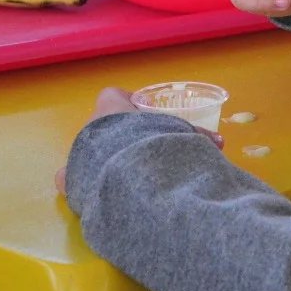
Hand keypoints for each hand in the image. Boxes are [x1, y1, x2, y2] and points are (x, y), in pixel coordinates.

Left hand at [54, 87, 222, 195]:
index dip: (126, 104)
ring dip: (100, 160)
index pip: (113, 96)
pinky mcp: (69, 179)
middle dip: (118, 137)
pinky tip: (100, 194)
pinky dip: (83, 185)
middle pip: (101, 126)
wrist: (129, 176)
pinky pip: (71, 180)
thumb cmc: (156, 145)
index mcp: (112, 107)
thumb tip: (220, 143)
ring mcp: (77, 151)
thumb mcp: (183, 136)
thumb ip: (197, 138)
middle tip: (138, 151)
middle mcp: (91, 126)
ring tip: (121, 175)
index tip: (143, 115)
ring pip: (85, 152)